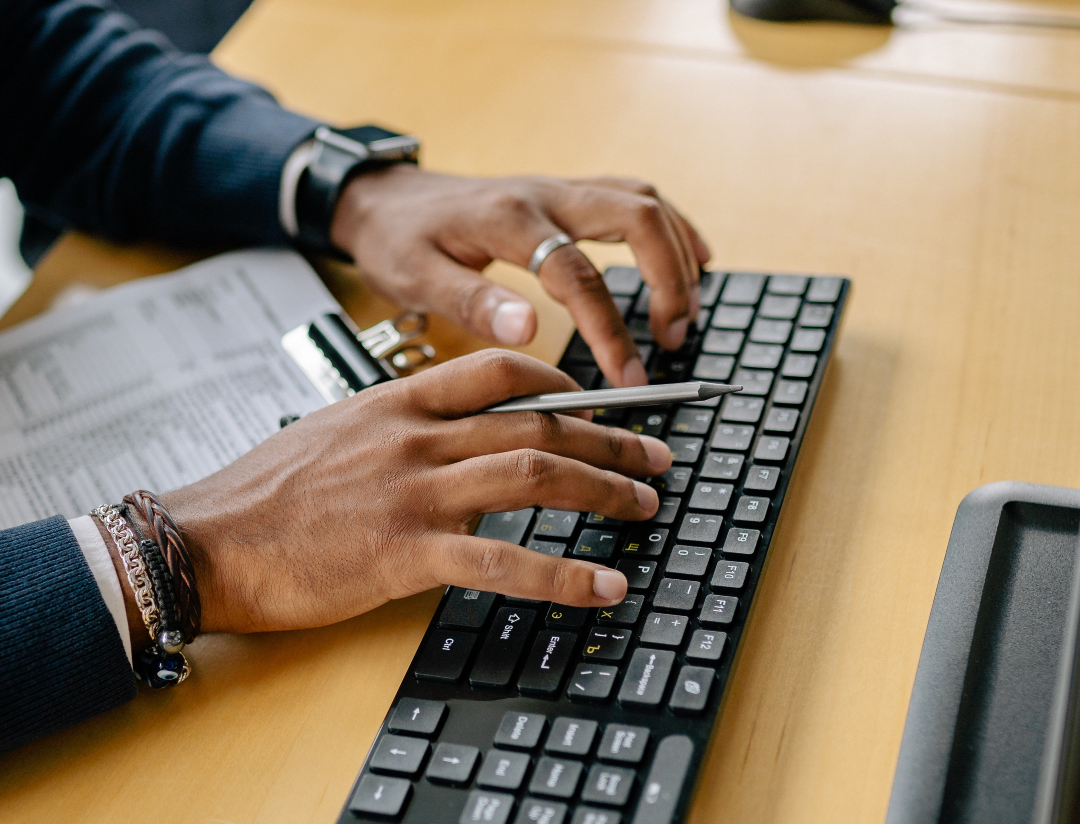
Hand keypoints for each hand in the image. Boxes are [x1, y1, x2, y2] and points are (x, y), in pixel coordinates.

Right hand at [157, 350, 671, 633]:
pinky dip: (566, 574)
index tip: (595, 403)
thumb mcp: (327, 440)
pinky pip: (504, 559)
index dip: (560, 381)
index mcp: (394, 404)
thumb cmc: (256, 500)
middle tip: (657, 456)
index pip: (497, 370)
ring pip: (536, 472)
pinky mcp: (405, 553)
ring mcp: (412, 492)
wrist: (203, 542)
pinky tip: (604, 586)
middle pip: (537, 418)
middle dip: (611, 437)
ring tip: (646, 507)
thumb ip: (389, 436)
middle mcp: (413, 438)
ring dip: (605, 488)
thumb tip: (437, 452)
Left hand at [330, 165, 712, 387]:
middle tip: (673, 339)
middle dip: (667, 280)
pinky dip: (671, 226)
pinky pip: (634, 197)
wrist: (385, 199)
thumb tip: (526, 330)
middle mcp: (543, 195)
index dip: (610, 329)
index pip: (577, 274)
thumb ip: (471, 303)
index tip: (629, 378)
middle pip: (634, 216)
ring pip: (642, 202)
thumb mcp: (416, 277)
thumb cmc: (399, 240)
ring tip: (687, 313)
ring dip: (676, 254)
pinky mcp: (565, 194)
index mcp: (507, 222)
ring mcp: (559, 190)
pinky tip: (694, 257)